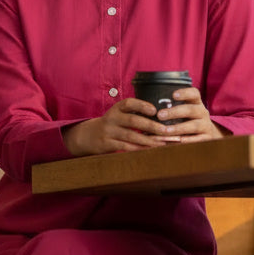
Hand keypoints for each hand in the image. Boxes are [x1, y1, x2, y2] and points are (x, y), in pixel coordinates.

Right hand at [63, 97, 183, 156]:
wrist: (88, 136)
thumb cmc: (111, 124)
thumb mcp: (119, 115)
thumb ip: (134, 114)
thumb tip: (160, 118)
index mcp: (116, 108)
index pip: (129, 103)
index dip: (142, 105)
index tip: (155, 110)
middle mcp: (112, 118)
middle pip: (133, 121)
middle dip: (151, 126)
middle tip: (166, 130)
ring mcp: (108, 132)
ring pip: (130, 136)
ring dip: (148, 140)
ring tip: (162, 143)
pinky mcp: (106, 144)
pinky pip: (125, 147)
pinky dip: (138, 149)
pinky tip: (149, 150)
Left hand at [153, 87, 224, 142]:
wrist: (208, 135)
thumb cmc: (188, 121)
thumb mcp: (184, 112)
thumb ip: (170, 108)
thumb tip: (145, 109)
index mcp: (196, 103)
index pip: (194, 93)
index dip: (185, 93)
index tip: (173, 95)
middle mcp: (202, 112)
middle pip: (191, 110)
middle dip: (174, 112)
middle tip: (160, 115)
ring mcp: (206, 126)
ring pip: (193, 125)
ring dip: (178, 128)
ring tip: (165, 131)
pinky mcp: (207, 139)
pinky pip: (197, 140)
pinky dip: (187, 141)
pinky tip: (176, 142)